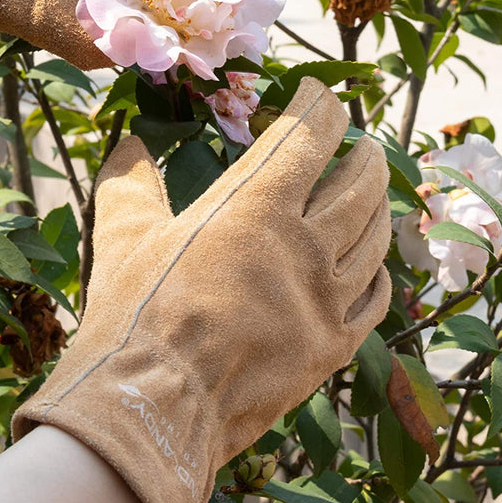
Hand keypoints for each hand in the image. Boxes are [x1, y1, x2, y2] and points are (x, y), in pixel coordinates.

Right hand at [13, 76, 391, 502]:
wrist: (156, 408)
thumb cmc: (136, 314)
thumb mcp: (121, 236)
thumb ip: (129, 183)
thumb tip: (129, 147)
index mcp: (255, 207)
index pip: (307, 137)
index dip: (320, 106)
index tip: (321, 94)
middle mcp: (304, 245)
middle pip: (359, 183)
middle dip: (364, 154)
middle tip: (362, 143)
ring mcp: (326, 299)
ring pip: (375, 237)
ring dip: (380, 204)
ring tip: (375, 190)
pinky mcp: (331, 347)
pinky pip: (375, 300)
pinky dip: (380, 273)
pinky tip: (375, 265)